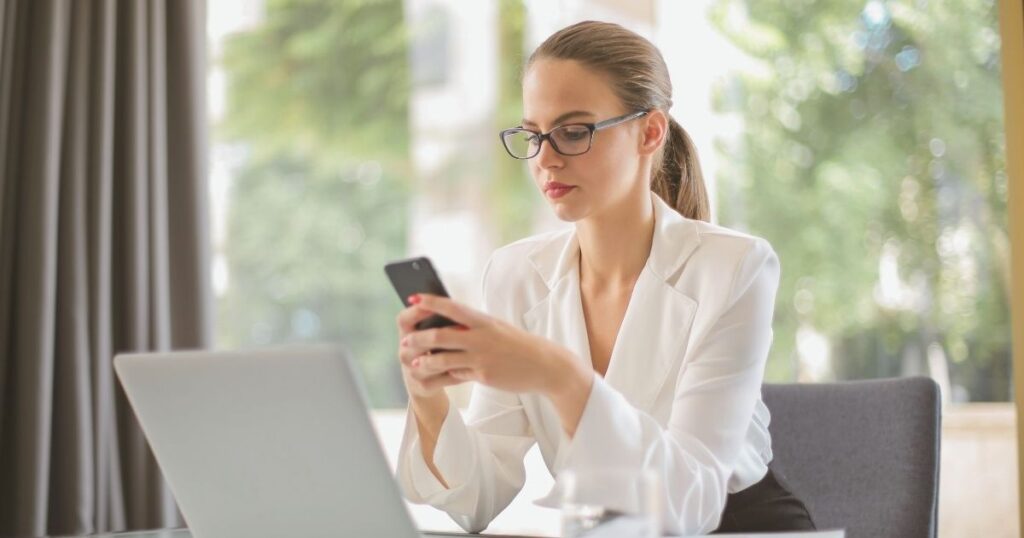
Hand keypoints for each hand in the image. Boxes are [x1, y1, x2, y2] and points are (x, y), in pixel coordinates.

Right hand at [395, 297, 469, 399]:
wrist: (428, 381)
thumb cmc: (434, 349)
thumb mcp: (431, 333)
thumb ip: (438, 320)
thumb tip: (452, 303)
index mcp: (406, 334)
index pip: (403, 319)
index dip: (416, 311)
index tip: (435, 304)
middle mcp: (405, 352)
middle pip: (416, 340)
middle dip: (437, 335)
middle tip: (461, 330)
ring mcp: (412, 371)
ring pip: (430, 361)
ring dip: (450, 355)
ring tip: (470, 349)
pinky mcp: (424, 386)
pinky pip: (444, 377)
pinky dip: (459, 372)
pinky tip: (472, 367)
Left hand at [400, 293, 589, 397]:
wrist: (546, 365)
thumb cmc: (518, 345)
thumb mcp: (497, 328)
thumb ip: (474, 327)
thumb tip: (447, 327)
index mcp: (484, 320)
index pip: (452, 306)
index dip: (431, 301)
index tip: (413, 298)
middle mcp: (481, 336)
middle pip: (441, 334)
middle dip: (419, 338)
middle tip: (404, 341)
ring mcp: (482, 356)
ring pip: (443, 358)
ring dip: (425, 361)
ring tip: (413, 363)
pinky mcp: (484, 375)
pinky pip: (456, 374)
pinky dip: (443, 374)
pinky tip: (434, 376)